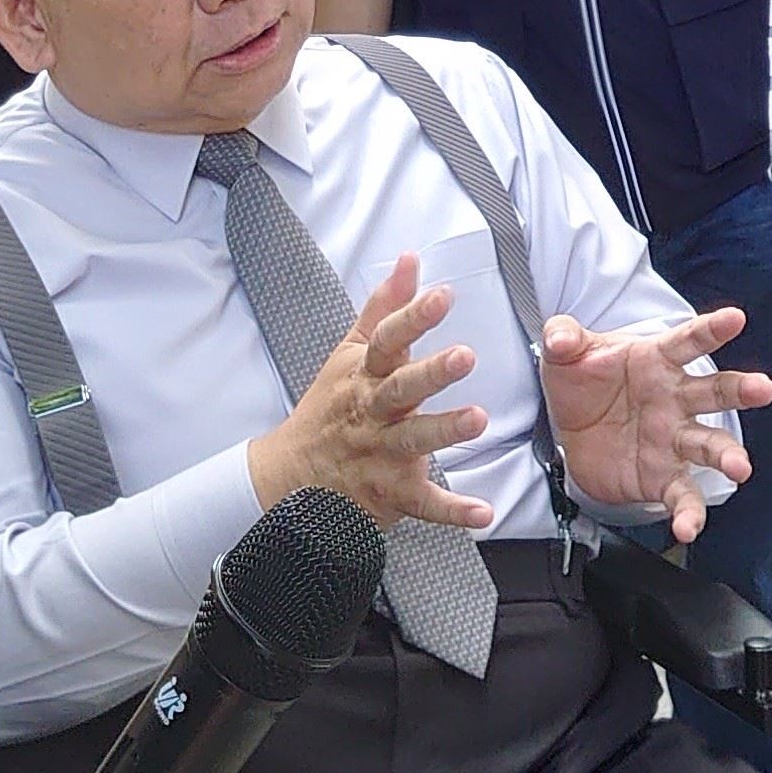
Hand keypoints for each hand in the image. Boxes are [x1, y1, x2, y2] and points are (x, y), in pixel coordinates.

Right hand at [246, 252, 492, 531]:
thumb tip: (410, 259)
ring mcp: (378, 453)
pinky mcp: (389, 493)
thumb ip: (384, 307)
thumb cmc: (331, 407)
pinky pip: (423, 504)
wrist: (289, 476)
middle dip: (431, 372)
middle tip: (465, 356)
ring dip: (445, 431)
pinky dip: (452, 511)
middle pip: (400, 388)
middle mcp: (372, 411)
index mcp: (365, 374)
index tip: (443, 295)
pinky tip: (483, 513)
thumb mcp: (350, 352)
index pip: (387, 339)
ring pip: (412, 441)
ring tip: (479, 419)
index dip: (414, 317)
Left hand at [538, 304, 769, 542]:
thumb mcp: (565, 354)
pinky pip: (682, 495)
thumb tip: (559, 336)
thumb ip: (563, 337)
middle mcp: (674, 400)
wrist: (572, 432)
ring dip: (727, 455)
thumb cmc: (584, 382)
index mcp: (657, 361)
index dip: (712, 329)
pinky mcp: (663, 477)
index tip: (735, 318)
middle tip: (763, 388)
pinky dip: (689, 512)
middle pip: (715, 391)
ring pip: (709, 444)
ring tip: (740, 466)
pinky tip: (688, 526)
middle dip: (741, 389)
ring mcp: (673, 440)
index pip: (688, 340)